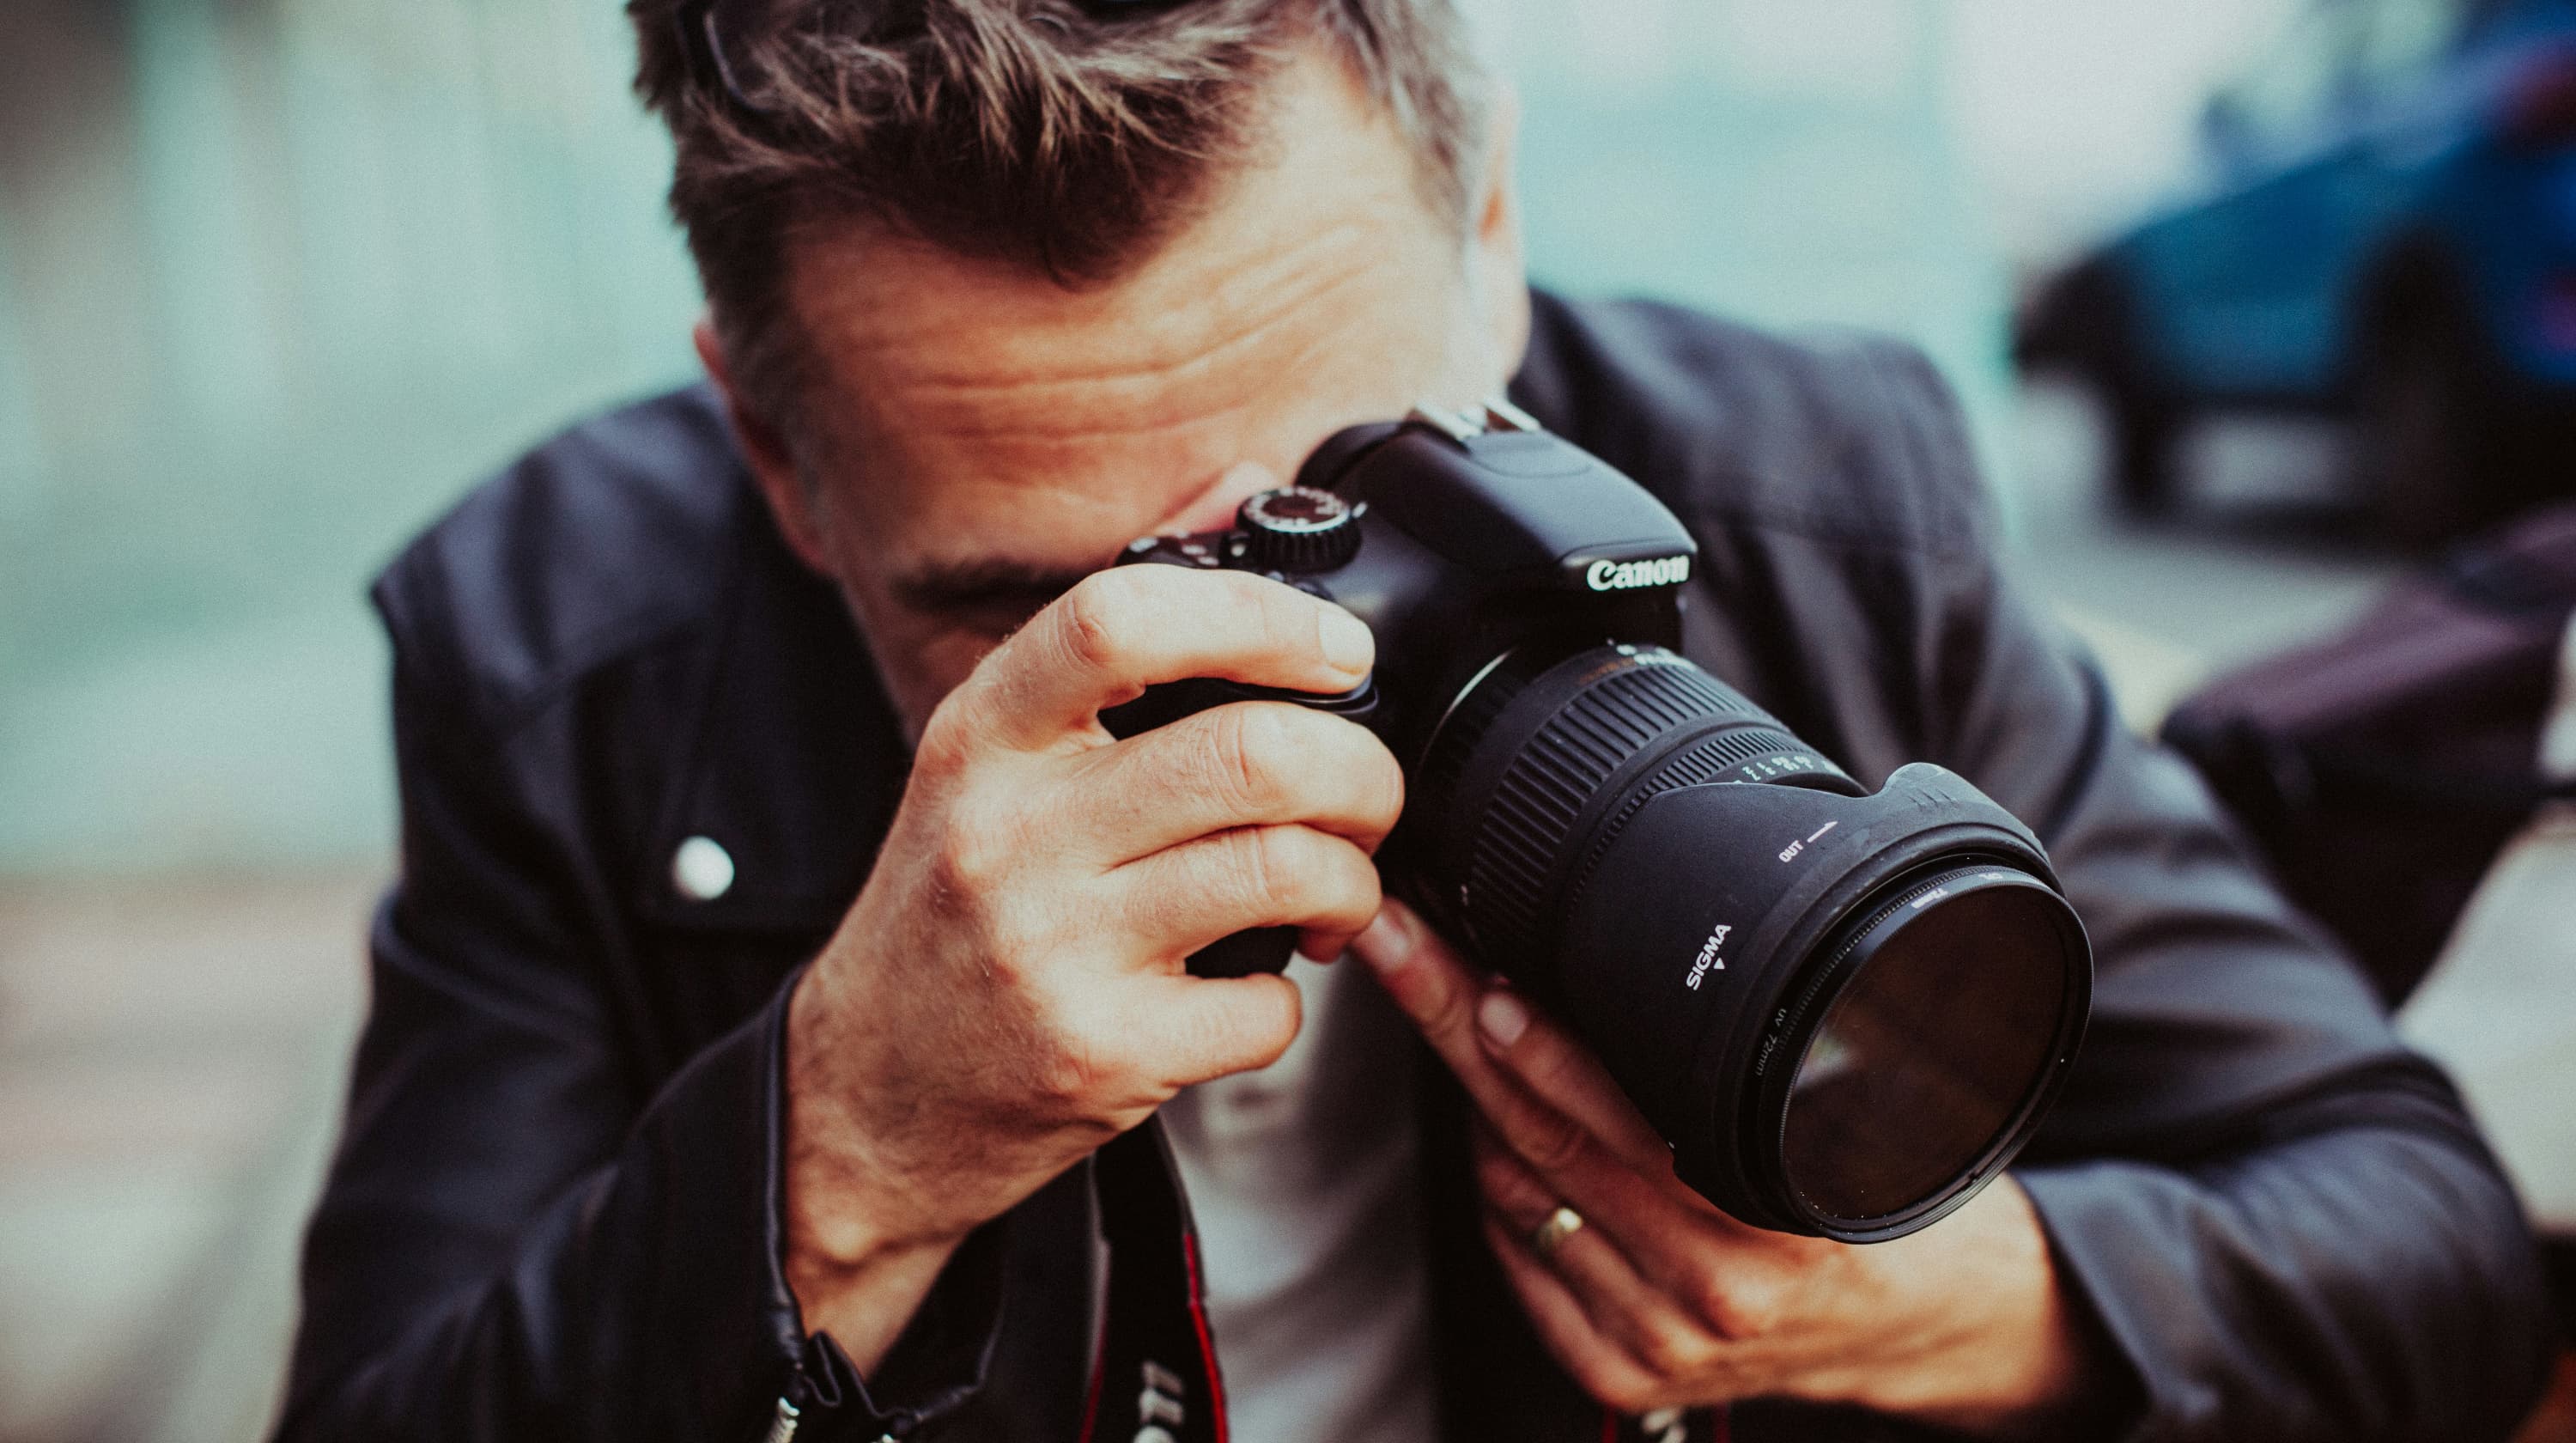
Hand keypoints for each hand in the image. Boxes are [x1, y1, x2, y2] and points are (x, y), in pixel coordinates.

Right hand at [784, 565, 1402, 1364]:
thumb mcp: (987, 763)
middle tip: (1366, 796)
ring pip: (1282, 871)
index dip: (1258, 618)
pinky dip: (1297, 998)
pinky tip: (1259, 988)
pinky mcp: (1099, 1053)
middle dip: (1358, 771)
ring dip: (1352, 879)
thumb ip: (1105, 644)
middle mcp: (1007, 834)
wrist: (872, 1095)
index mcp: (982, 738)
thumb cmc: (952, 915)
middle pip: (1247, 754)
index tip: (1337, 648)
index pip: (1119, 625)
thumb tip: (1231, 496)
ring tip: (1335, 890)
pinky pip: (1267, 1007)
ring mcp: (1052, 950)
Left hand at [1354, 900, 2095, 1433]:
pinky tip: (1504, 1127)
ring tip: (1467, 1019)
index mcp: (1776, 1215)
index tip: (1482, 978)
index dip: (1540, 1042)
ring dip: (1476, 1102)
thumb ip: (1743, 1057)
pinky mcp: (1617, 1370)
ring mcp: (1657, 1338)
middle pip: (1540, 1138)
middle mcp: (1711, 1286)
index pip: (1621, 1115)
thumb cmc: (1874, 1195)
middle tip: (1407, 952)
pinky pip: (1515, 1250)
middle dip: (1458, 1031)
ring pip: (1513, 1190)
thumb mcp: (1841, 1111)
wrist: (1920, 1324)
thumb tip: (1628, 958)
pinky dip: (1495, 1180)